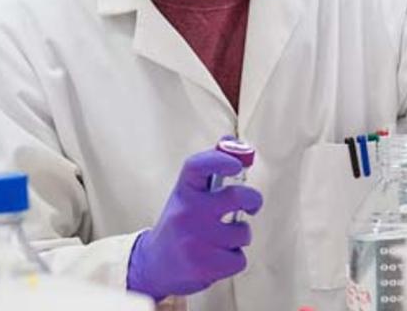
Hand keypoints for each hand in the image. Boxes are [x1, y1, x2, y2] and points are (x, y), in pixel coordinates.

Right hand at [126, 144, 263, 299]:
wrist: (152, 265)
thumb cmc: (179, 224)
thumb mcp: (187, 194)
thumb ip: (210, 169)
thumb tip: (230, 140)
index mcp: (183, 190)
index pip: (199, 166)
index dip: (221, 160)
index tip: (237, 164)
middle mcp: (186, 212)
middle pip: (237, 198)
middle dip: (253, 201)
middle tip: (251, 206)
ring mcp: (193, 240)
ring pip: (242, 232)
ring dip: (239, 236)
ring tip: (221, 239)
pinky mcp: (202, 265)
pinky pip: (239, 259)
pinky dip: (234, 260)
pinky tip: (217, 258)